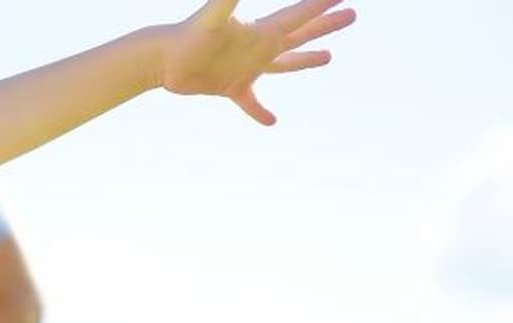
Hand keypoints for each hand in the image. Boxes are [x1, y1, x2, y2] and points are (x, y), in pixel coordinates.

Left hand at [156, 0, 357, 124]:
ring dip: (306, 61)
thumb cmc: (186, 38)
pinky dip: (260, 112)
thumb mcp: (213, 16)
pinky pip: (250, 102)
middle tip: (352, 14)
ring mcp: (245, 67)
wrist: (160, 60)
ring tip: (329, 58)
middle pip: (299, 34)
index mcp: (260, 31)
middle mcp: (257, 46)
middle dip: (326, 25)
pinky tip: (272, 122)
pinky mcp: (230, 87)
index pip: (298, 15)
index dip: (321, 4)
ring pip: (284, 64)